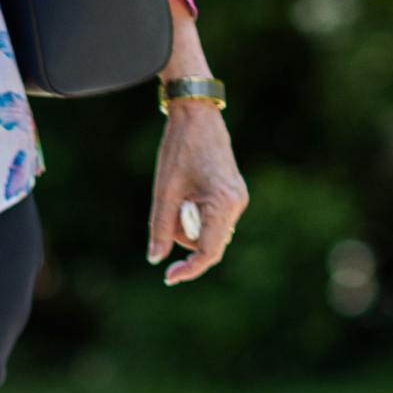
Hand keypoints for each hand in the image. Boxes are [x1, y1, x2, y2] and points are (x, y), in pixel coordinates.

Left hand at [147, 101, 247, 285]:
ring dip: (187, 226)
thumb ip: (160, 228)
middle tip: (167, 211)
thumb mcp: (164, 192)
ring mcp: (237, 199)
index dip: (189, 269)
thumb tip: (156, 260)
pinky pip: (212, 219)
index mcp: (223, 205)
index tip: (169, 277)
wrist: (196, 115)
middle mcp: (236, 204)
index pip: (208, 252)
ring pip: (208, 232)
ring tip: (176, 196)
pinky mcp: (232, 193)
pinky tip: (185, 194)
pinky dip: (194, 216)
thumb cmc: (179, 149)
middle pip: (207, 244)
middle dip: (182, 237)